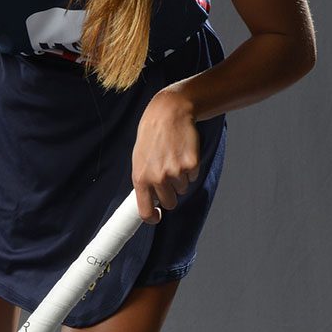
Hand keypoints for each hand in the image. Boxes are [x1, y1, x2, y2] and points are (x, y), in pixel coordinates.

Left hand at [132, 87, 199, 220]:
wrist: (168, 113)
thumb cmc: (151, 136)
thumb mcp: (139, 159)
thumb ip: (143, 180)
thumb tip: (149, 200)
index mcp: (140, 179)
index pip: (146, 212)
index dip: (153, 218)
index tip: (158, 216)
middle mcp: (157, 178)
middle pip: (170, 202)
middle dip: (171, 194)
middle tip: (168, 175)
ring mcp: (175, 172)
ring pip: (183, 188)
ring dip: (180, 177)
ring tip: (173, 157)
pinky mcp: (191, 164)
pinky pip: (193, 176)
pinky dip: (190, 168)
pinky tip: (183, 152)